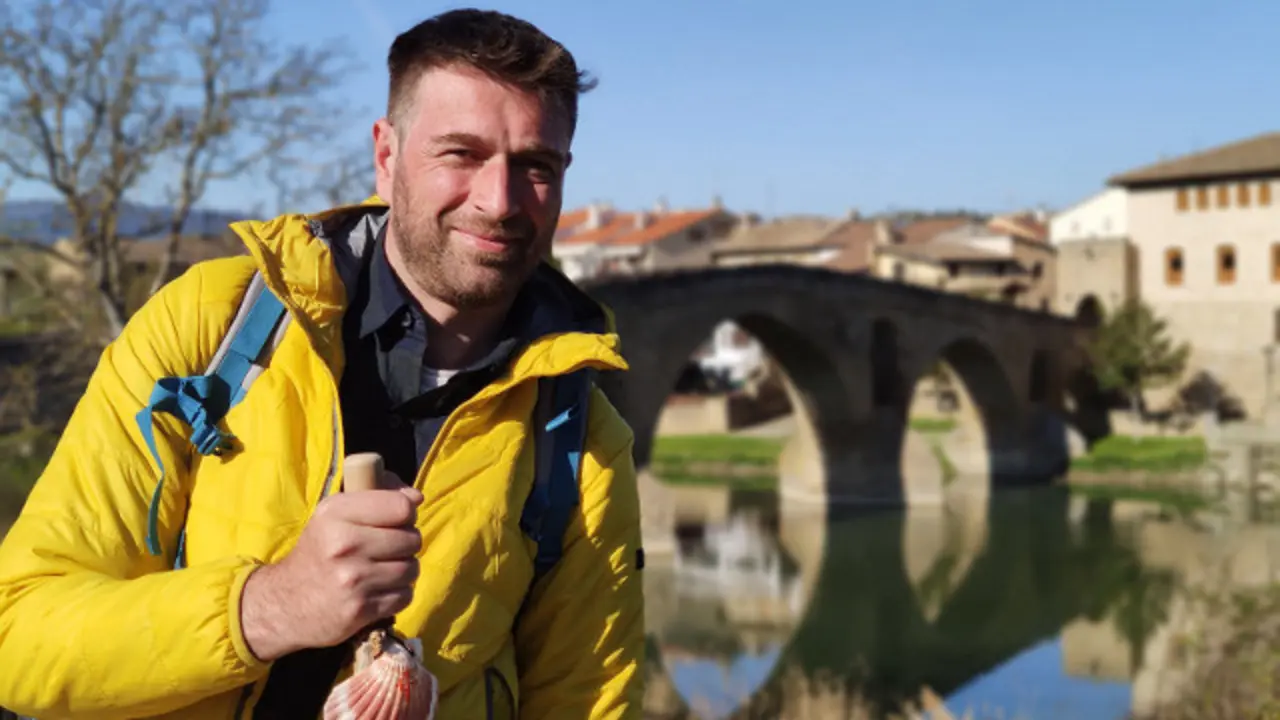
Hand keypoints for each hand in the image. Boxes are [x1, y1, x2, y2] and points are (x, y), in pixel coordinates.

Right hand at [239, 473, 422, 661]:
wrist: (284, 603)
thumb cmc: (318, 551)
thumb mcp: (334, 514)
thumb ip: (376, 495)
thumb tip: (416, 497)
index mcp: (336, 514)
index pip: (401, 507)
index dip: (407, 514)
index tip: (397, 521)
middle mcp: (344, 545)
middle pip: (412, 539)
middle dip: (406, 544)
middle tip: (387, 549)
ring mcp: (353, 580)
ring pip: (411, 569)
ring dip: (404, 571)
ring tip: (382, 570)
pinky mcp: (361, 610)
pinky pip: (405, 596)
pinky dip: (398, 594)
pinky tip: (378, 590)